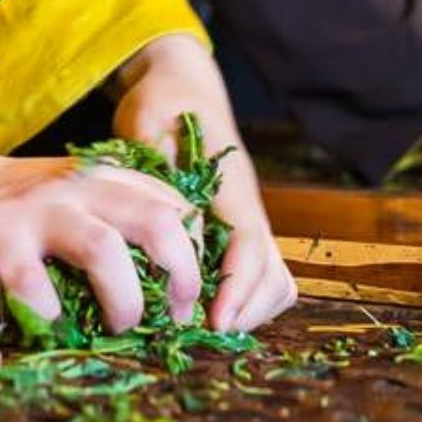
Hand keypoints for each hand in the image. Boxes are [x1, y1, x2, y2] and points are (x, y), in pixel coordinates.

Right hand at [0, 115, 203, 332]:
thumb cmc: (21, 211)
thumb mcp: (81, 199)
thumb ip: (122, 221)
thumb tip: (176, 286)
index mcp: (108, 179)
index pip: (177, 206)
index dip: (198, 255)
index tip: (195, 298)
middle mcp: (81, 187)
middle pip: (156, 220)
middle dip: (180, 274)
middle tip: (177, 318)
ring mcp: (39, 210)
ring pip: (105, 248)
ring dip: (125, 298)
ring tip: (123, 327)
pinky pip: (32, 282)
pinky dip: (49, 314)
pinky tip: (52, 328)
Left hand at [112, 35, 296, 333]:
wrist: (182, 84)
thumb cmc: (163, 102)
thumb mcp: (148, 121)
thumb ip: (159, 164)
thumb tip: (174, 219)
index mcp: (232, 187)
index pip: (250, 246)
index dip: (238, 288)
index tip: (216, 323)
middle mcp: (248, 209)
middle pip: (273, 275)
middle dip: (246, 312)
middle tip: (200, 337)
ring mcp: (245, 222)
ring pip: (271, 281)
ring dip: (246, 311)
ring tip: (198, 330)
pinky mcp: (233, 231)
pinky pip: (253, 276)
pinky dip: (239, 301)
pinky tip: (198, 309)